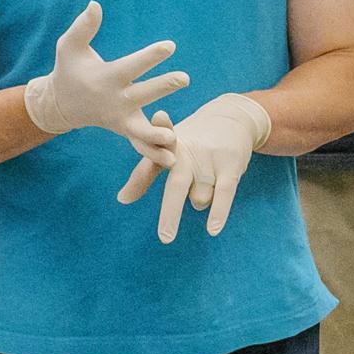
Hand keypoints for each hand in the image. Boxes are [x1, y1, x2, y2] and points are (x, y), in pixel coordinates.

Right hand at [23, 1, 184, 154]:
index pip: (132, 66)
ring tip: (172, 136)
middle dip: (163, 87)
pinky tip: (172, 159)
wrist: (62, 104)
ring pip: (141, 129)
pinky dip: (154, 152)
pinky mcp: (125, 129)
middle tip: (185, 78)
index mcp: (105, 78)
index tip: (170, 46)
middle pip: (143, 94)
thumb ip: (83, 27)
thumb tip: (95, 4)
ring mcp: (120, 118)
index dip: (150, 56)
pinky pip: (140, 144)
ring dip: (156, 133)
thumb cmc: (69, 69)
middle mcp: (115, 100)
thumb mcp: (69, 46)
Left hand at [116, 92, 270, 243]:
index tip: (124, 198)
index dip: (140, 178)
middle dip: (171, 212)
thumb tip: (121, 200)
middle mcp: (187, 152)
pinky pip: (224, 193)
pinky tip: (213, 229)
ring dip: (200, 200)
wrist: (232, 116)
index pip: (152, 161)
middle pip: (176, 186)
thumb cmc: (192, 141)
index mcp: (167, 147)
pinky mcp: (230, 165)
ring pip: (200, 199)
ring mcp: (209, 159)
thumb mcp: (167, 152)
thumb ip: (144, 175)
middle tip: (165, 237)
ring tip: (206, 179)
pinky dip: (219, 212)